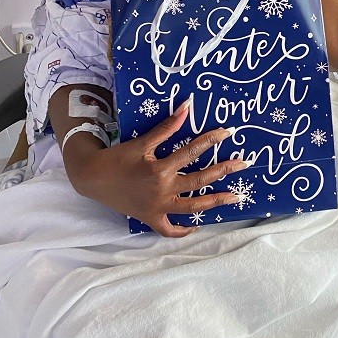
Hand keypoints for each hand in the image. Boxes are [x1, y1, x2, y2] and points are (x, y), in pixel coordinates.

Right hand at [63, 103, 246, 236]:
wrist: (93, 178)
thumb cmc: (118, 158)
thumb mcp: (142, 141)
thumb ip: (167, 127)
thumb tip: (187, 106)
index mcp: (161, 169)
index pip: (193, 151)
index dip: (211, 140)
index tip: (228, 132)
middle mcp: (163, 190)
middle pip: (200, 180)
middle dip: (224, 171)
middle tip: (244, 164)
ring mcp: (158, 207)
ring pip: (192, 207)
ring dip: (215, 202)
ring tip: (235, 197)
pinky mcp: (151, 218)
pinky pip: (169, 230)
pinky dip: (183, 231)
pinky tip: (196, 226)